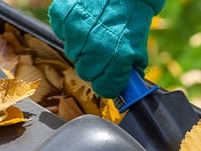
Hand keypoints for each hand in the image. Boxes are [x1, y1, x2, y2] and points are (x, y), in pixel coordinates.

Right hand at [48, 0, 164, 97]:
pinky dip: (70, 29)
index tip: (109, 79)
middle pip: (86, 73)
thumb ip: (130, 67)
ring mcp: (76, 32)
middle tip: (103, 51)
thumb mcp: (139, 44)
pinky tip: (84, 19)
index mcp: (118, 58)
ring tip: (94, 31)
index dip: (108, 84)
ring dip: (82, 47)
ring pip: (73, 54)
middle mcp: (95, 47)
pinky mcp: (63, 16)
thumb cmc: (133, 13)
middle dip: (95, 65)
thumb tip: (126, 86)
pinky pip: (62, 33)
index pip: (105, 88)